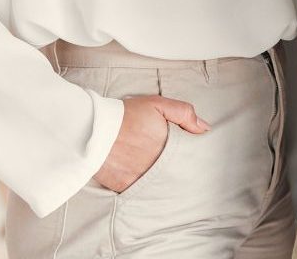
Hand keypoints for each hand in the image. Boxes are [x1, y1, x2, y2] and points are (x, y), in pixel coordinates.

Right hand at [93, 96, 209, 192]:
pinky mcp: (125, 187)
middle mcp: (157, 165)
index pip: (190, 157)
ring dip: (165, 182)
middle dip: (181, 172)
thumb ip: (184, 114)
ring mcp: (141, 178)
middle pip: (178, 174)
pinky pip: (141, 192)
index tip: (195, 157)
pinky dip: (146, 188)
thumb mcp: (158, 105)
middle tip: (181, 170)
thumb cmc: (126, 115)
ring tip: (163, 176)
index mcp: (169, 146)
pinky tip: (147, 181)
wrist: (93, 128)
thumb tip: (204, 129)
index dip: (193, 158)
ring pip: (162, 185)